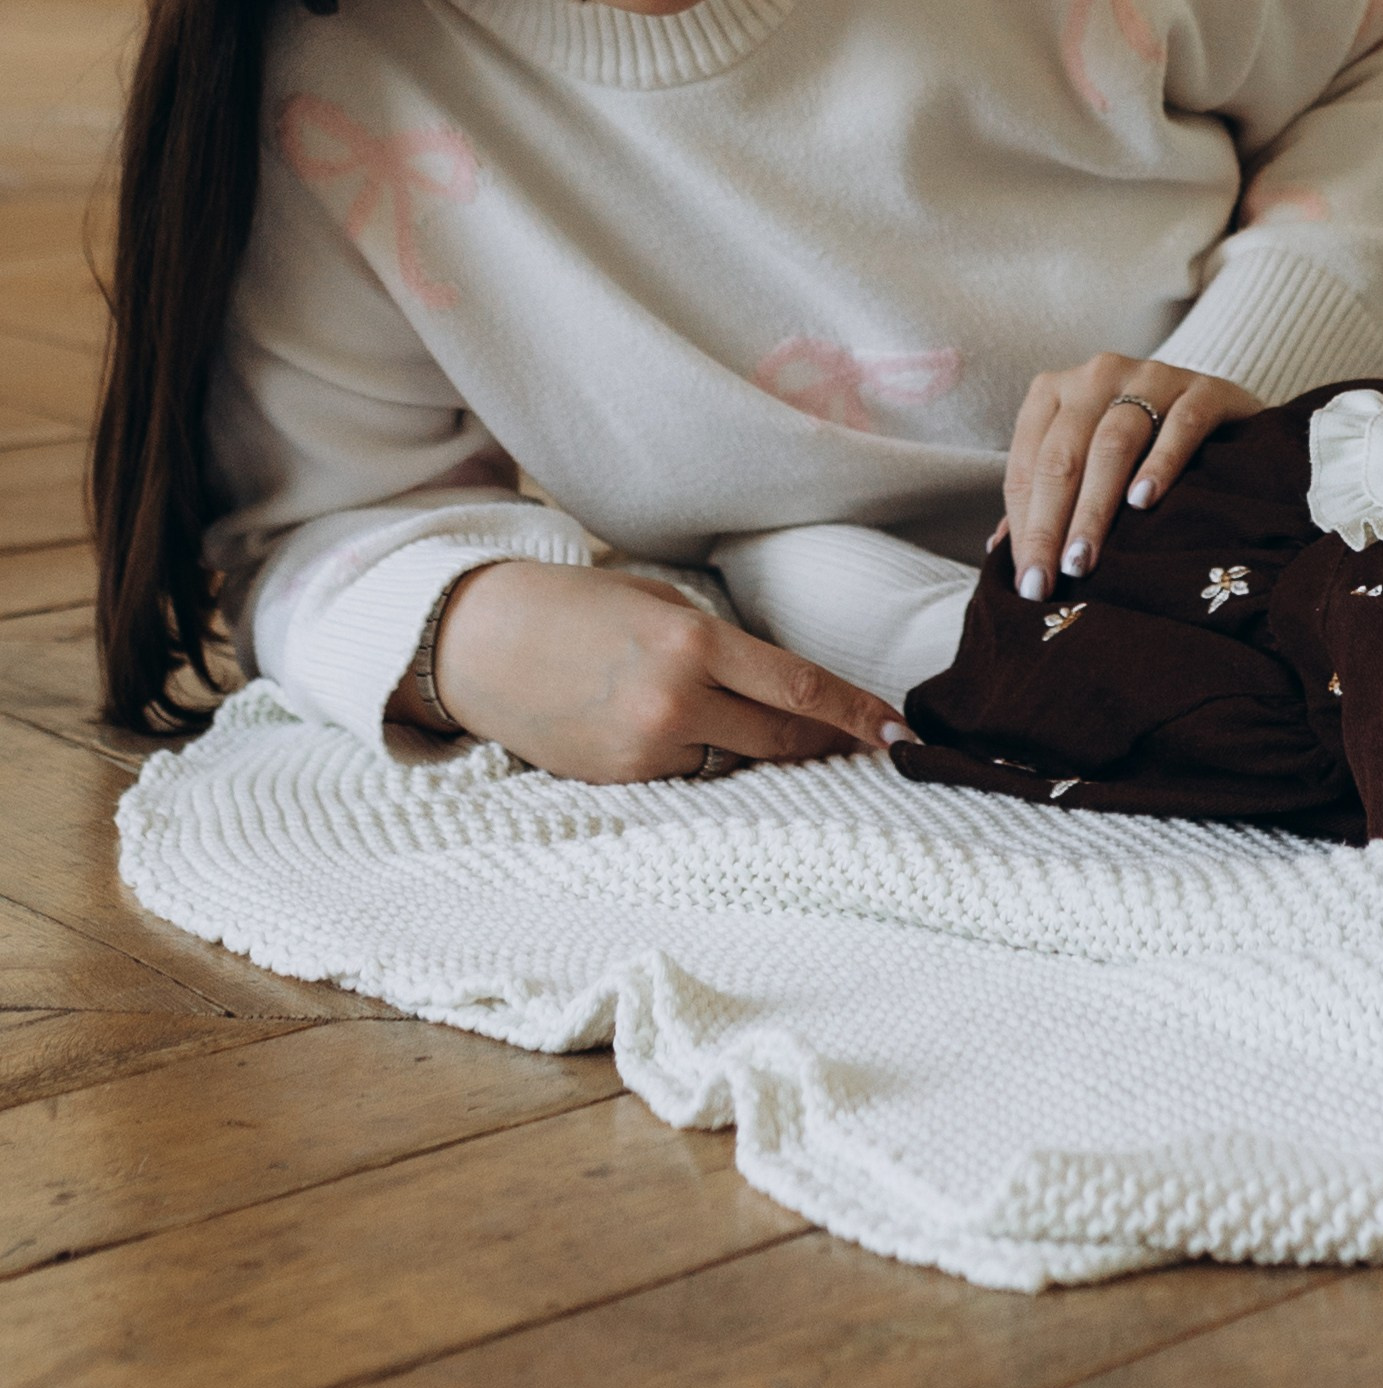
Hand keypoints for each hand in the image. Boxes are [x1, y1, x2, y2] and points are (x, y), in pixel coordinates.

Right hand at [407, 562, 909, 782]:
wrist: (479, 643)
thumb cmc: (575, 607)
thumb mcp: (660, 605)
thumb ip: (723, 648)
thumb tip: (782, 686)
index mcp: (692, 644)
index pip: (799, 688)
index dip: (855, 713)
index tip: (898, 731)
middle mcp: (674, 703)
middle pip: (782, 738)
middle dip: (826, 742)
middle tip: (864, 743)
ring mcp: (645, 751)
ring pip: (735, 760)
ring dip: (757, 748)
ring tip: (768, 730)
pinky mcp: (620, 782)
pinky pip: (687, 774)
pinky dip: (702, 756)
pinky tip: (685, 732)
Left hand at [1001, 356, 1262, 600]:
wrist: (1220, 410)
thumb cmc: (1139, 445)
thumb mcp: (1086, 462)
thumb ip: (1044, 498)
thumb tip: (999, 552)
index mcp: (1055, 392)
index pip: (1027, 464)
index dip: (1023, 525)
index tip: (1028, 583)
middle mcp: (1097, 376)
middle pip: (1063, 455)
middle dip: (1050, 524)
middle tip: (1052, 580)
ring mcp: (1152, 377)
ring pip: (1113, 443)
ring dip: (1095, 507)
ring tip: (1084, 559)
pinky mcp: (1205, 390)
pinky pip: (1180, 426)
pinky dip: (1160, 464)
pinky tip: (1144, 503)